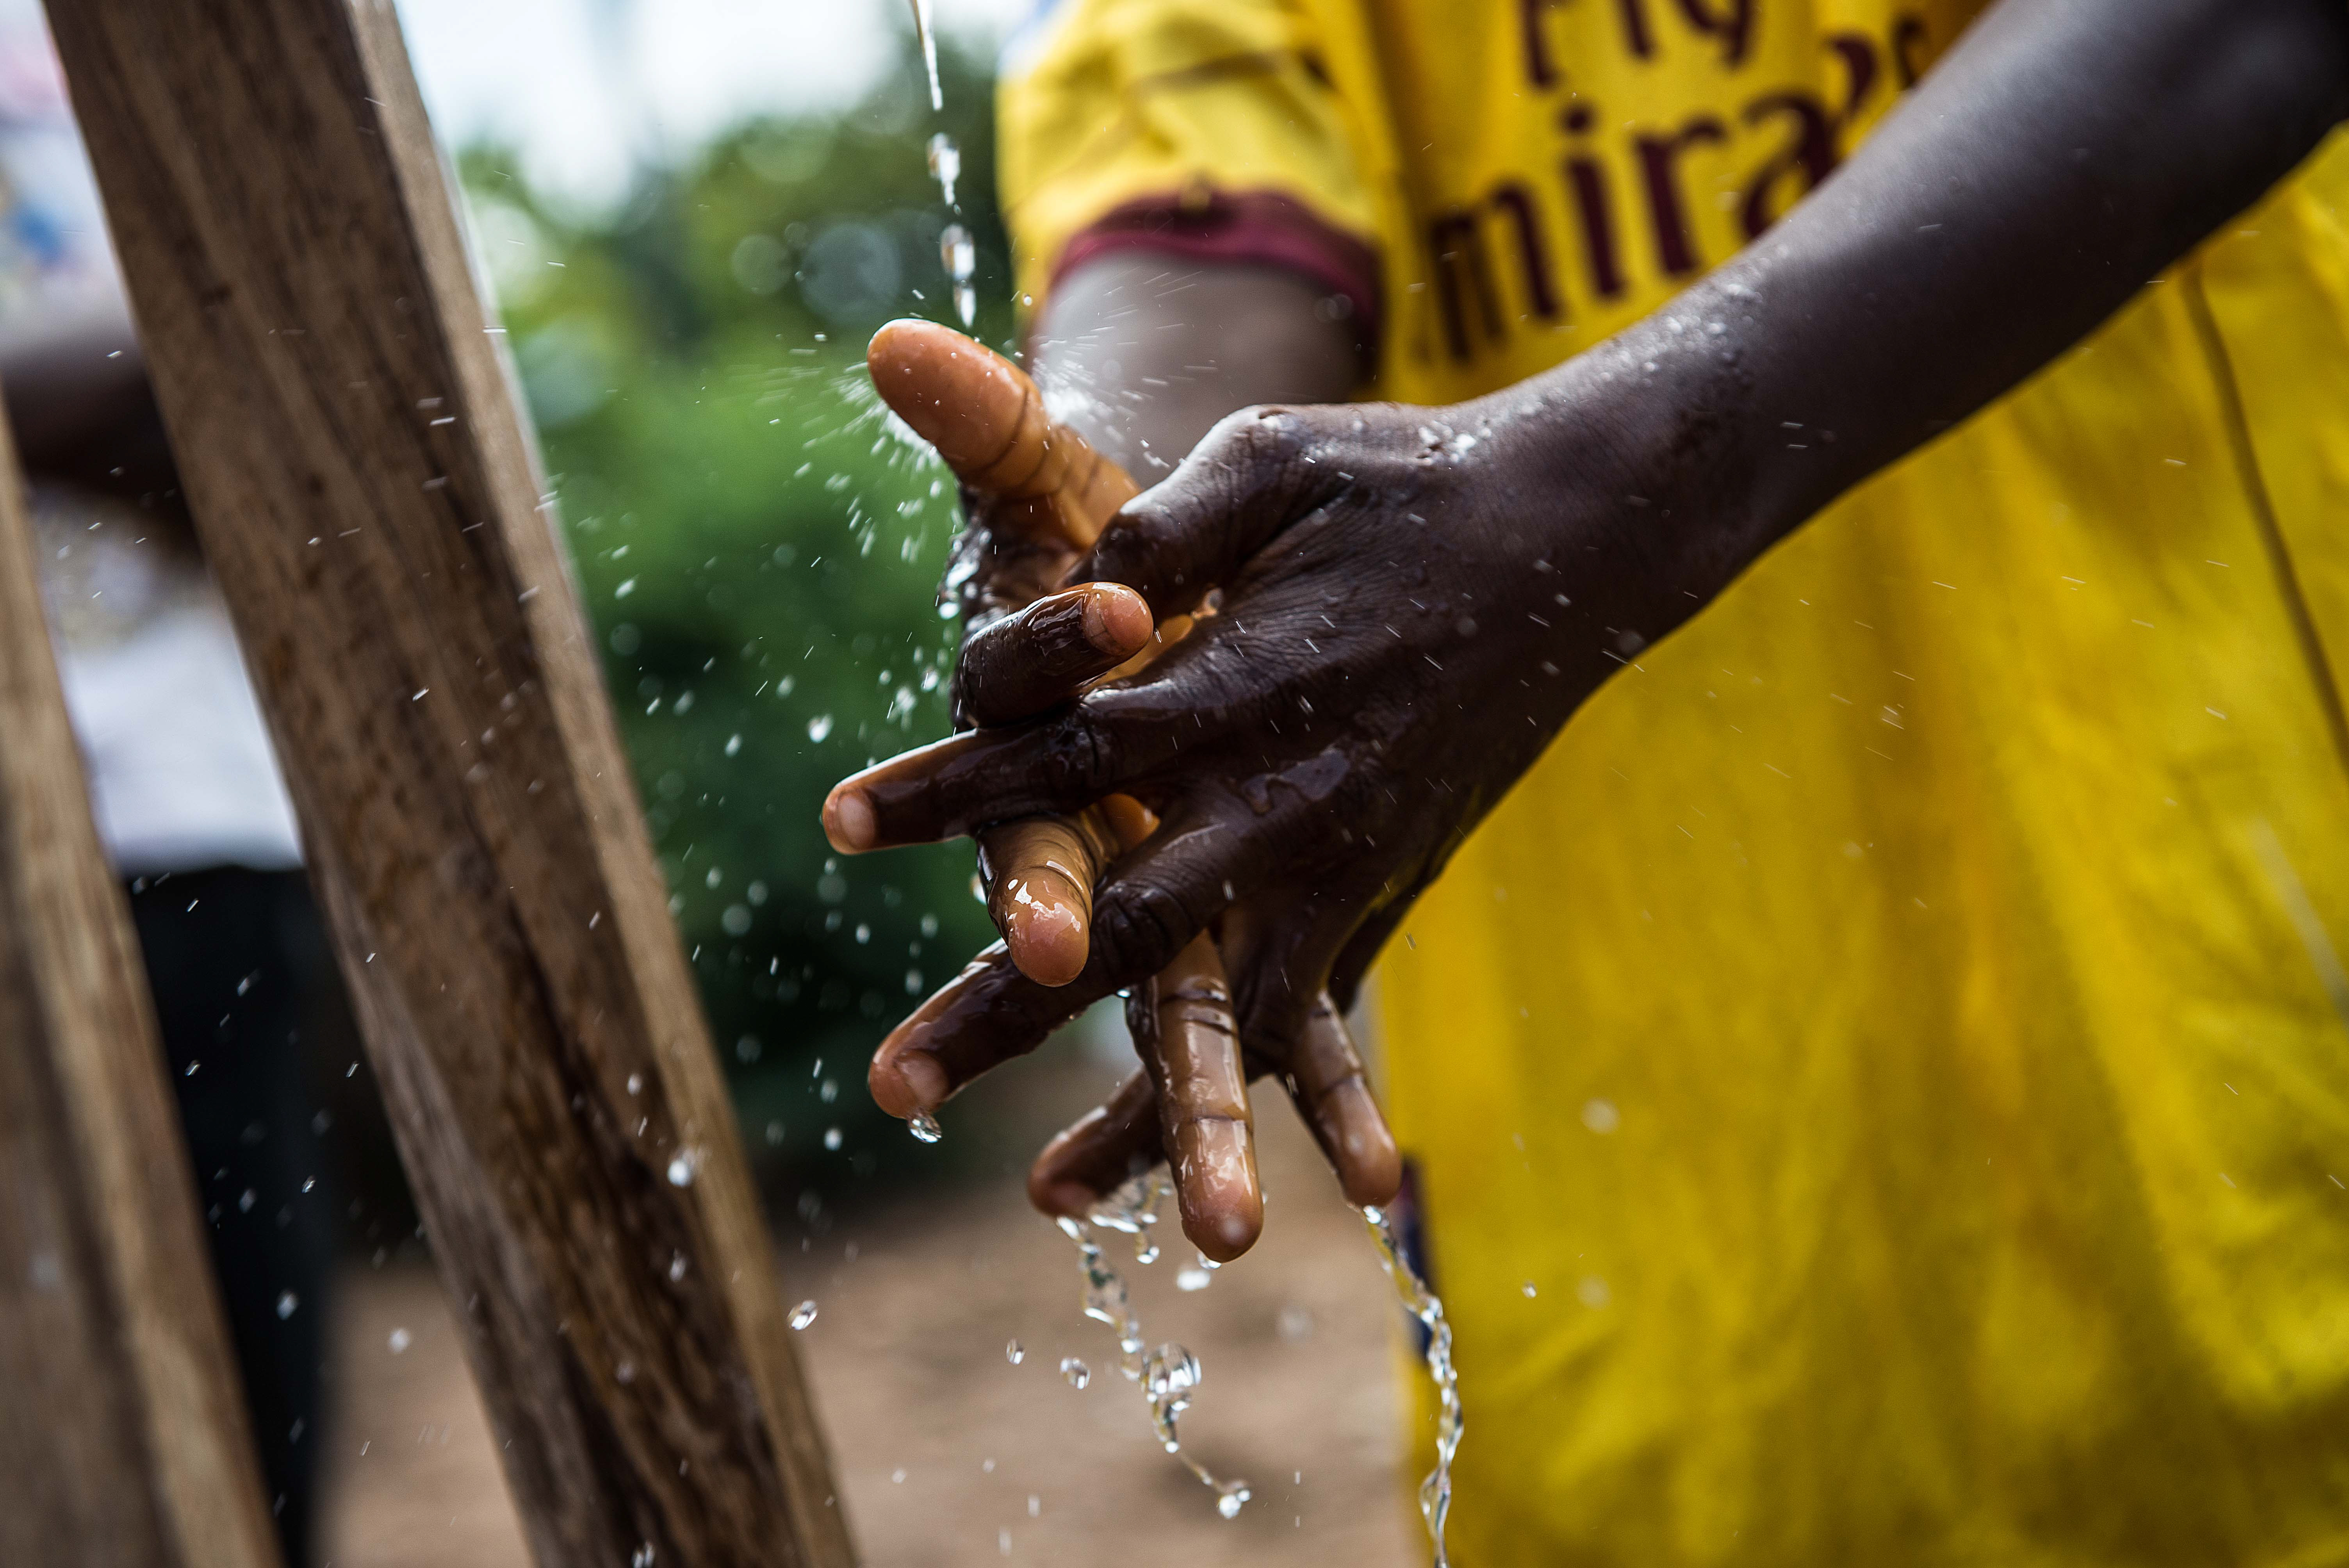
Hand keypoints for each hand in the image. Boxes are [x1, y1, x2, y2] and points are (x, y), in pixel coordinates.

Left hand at [830, 372, 1707, 1233]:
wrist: (1570, 541)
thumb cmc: (1403, 484)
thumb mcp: (1272, 458)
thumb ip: (1162, 522)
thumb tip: (1081, 580)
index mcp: (1241, 687)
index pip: (1061, 749)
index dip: (948, 789)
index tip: (835, 825)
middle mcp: (1286, 800)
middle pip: (1123, 926)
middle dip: (1002, 1006)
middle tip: (892, 1087)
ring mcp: (1342, 863)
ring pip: (1224, 1012)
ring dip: (1139, 1113)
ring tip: (1046, 1195)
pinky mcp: (1380, 892)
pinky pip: (1304, 1023)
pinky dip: (1254, 1104)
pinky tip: (1185, 1183)